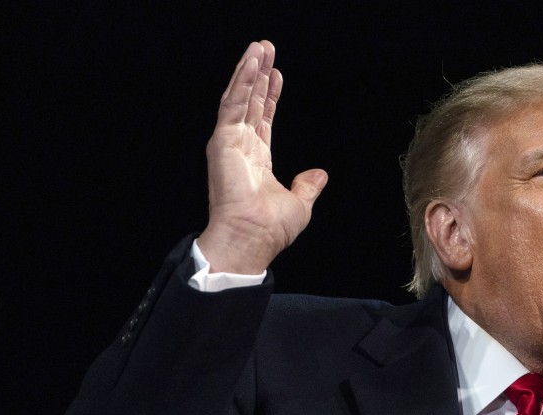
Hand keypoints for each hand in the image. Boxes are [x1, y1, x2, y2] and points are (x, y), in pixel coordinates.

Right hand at [197, 41, 327, 273]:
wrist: (253, 238)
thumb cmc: (270, 228)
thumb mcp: (299, 203)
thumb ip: (307, 186)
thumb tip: (320, 174)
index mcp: (256, 160)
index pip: (263, 119)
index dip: (271, 97)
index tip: (278, 75)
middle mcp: (241, 148)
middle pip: (251, 103)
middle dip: (259, 75)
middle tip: (266, 49)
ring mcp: (230, 143)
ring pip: (239, 98)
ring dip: (249, 71)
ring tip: (259, 47)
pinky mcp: (222, 140)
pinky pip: (233, 105)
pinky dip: (242, 82)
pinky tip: (251, 64)